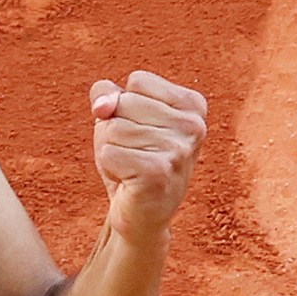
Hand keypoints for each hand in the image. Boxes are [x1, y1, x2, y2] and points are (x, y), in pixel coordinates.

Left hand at [90, 71, 208, 244]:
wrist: (142, 214)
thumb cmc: (132, 159)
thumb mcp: (121, 117)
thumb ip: (108, 96)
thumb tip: (102, 106)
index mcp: (193, 105)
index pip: (138, 81)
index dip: (126, 104)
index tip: (143, 130)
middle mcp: (194, 126)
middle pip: (124, 103)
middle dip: (116, 128)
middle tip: (136, 153)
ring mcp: (179, 151)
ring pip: (113, 129)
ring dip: (112, 150)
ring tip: (132, 167)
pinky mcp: (158, 174)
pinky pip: (108, 153)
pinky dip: (110, 168)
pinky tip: (129, 181)